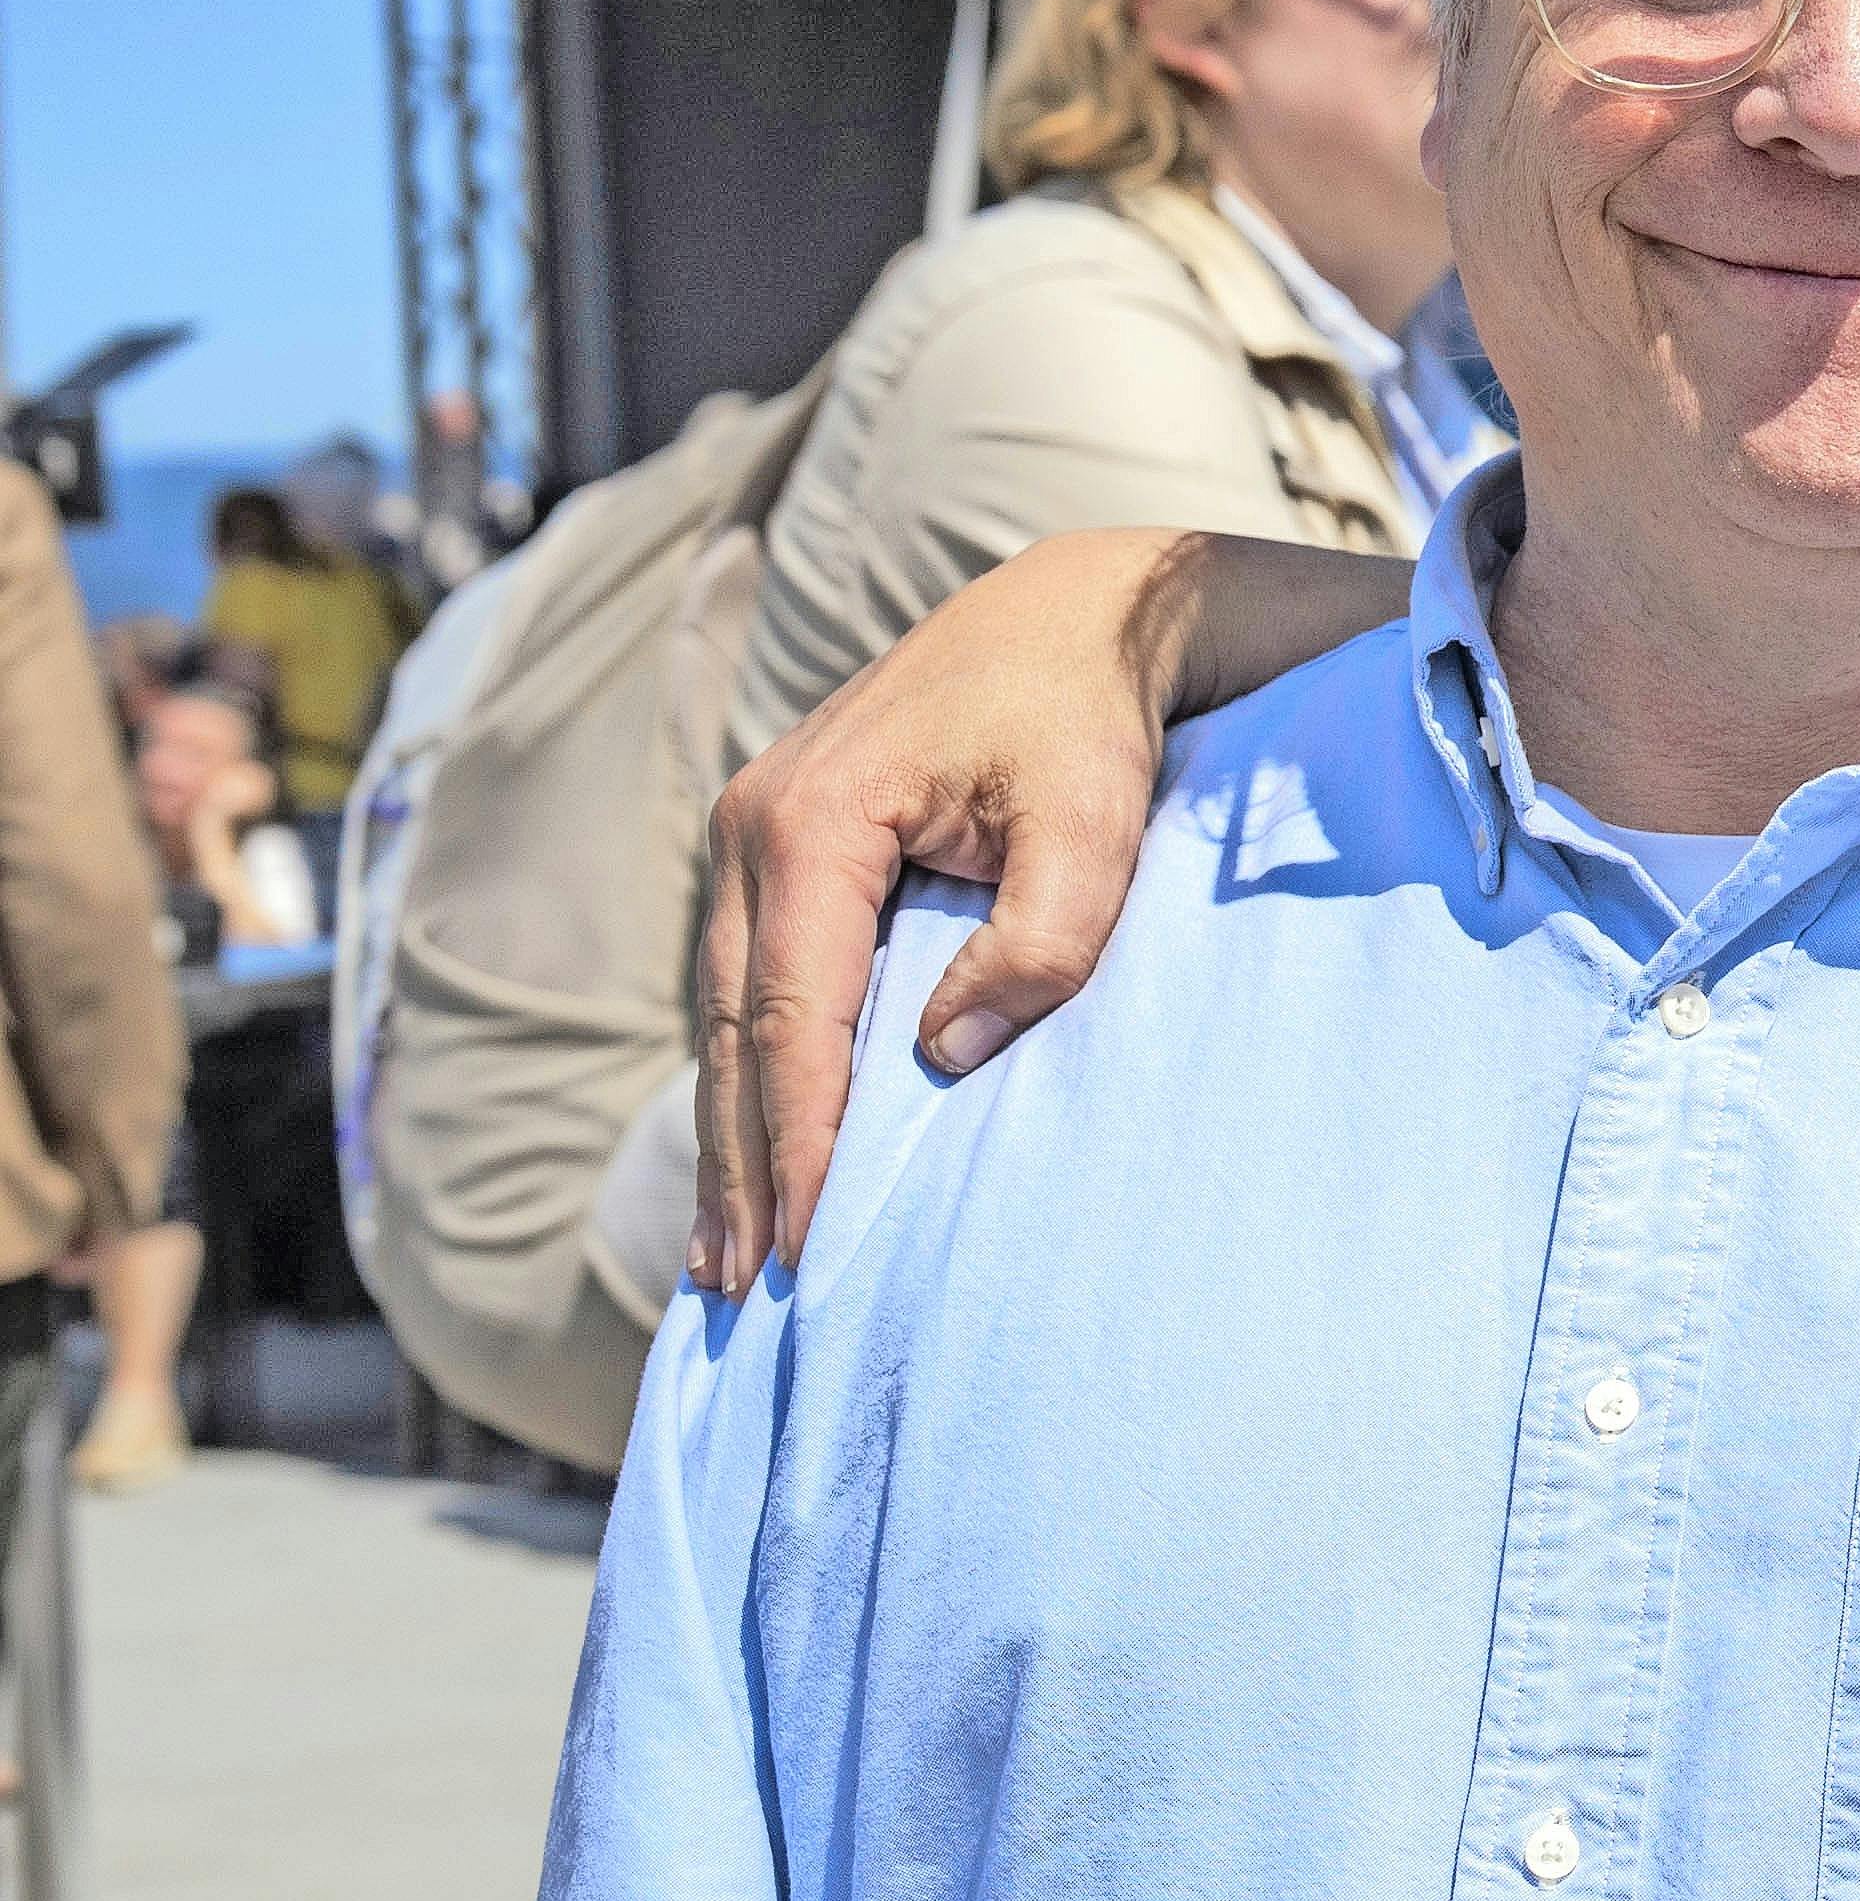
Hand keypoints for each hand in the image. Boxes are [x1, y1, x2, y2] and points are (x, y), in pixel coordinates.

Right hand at [688, 528, 1201, 1292]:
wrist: (1072, 616)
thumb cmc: (1089, 719)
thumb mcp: (1092, 827)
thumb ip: (1039, 942)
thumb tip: (947, 1058)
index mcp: (814, 821)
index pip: (796, 1015)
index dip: (797, 1139)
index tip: (800, 1243)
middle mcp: (754, 826)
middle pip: (738, 1029)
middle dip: (739, 1163)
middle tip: (740, 1285)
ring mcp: (752, 832)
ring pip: (729, 1012)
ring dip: (730, 1132)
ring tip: (726, 1251)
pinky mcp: (778, 846)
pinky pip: (750, 981)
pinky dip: (750, 1071)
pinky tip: (749, 1149)